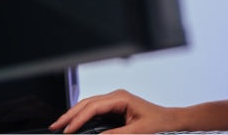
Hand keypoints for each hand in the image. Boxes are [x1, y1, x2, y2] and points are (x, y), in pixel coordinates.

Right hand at [49, 89, 179, 133]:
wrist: (172, 120)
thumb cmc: (160, 122)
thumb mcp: (138, 131)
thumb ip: (116, 134)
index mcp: (121, 98)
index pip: (93, 107)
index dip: (78, 119)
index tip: (67, 130)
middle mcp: (116, 97)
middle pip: (86, 103)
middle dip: (69, 115)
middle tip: (55, 127)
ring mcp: (115, 101)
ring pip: (88, 106)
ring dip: (74, 115)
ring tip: (60, 126)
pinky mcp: (115, 107)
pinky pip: (94, 110)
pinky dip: (82, 117)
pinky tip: (74, 124)